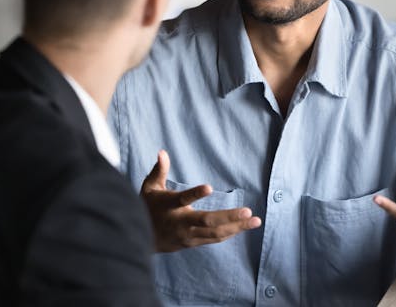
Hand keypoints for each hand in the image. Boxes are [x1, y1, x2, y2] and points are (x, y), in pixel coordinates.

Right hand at [140, 150, 261, 251]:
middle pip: (206, 221)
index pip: (182, 199)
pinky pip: (214, 239)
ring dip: (236, 227)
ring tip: (255, 220)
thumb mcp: (148, 187)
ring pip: (214, 233)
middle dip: (228, 217)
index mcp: (168, 206)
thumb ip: (158, 170)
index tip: (209, 187)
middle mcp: (180, 223)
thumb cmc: (147, 208)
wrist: (140, 240)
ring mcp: (188, 236)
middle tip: (248, 211)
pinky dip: (230, 233)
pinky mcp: (193, 243)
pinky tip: (244, 226)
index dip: (194, 194)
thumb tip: (162, 152)